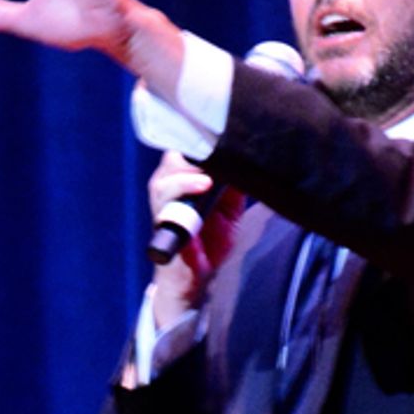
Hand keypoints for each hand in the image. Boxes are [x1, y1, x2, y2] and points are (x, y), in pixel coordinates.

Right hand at [149, 153, 242, 328]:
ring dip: (185, 177)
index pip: (182, 152)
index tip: (217, 134)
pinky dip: (182, 198)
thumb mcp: (229, 211)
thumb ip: (236, 188)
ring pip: (162, 183)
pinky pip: (165, 211)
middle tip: (214, 155)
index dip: (195, 141)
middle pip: (170, 160)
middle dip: (189, 154)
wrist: (197, 280)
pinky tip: (202, 190)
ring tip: (207, 180)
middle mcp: (168, 193)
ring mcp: (163, 212)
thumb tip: (250, 163)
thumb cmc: (210, 243)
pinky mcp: (165, 232)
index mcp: (182, 183)